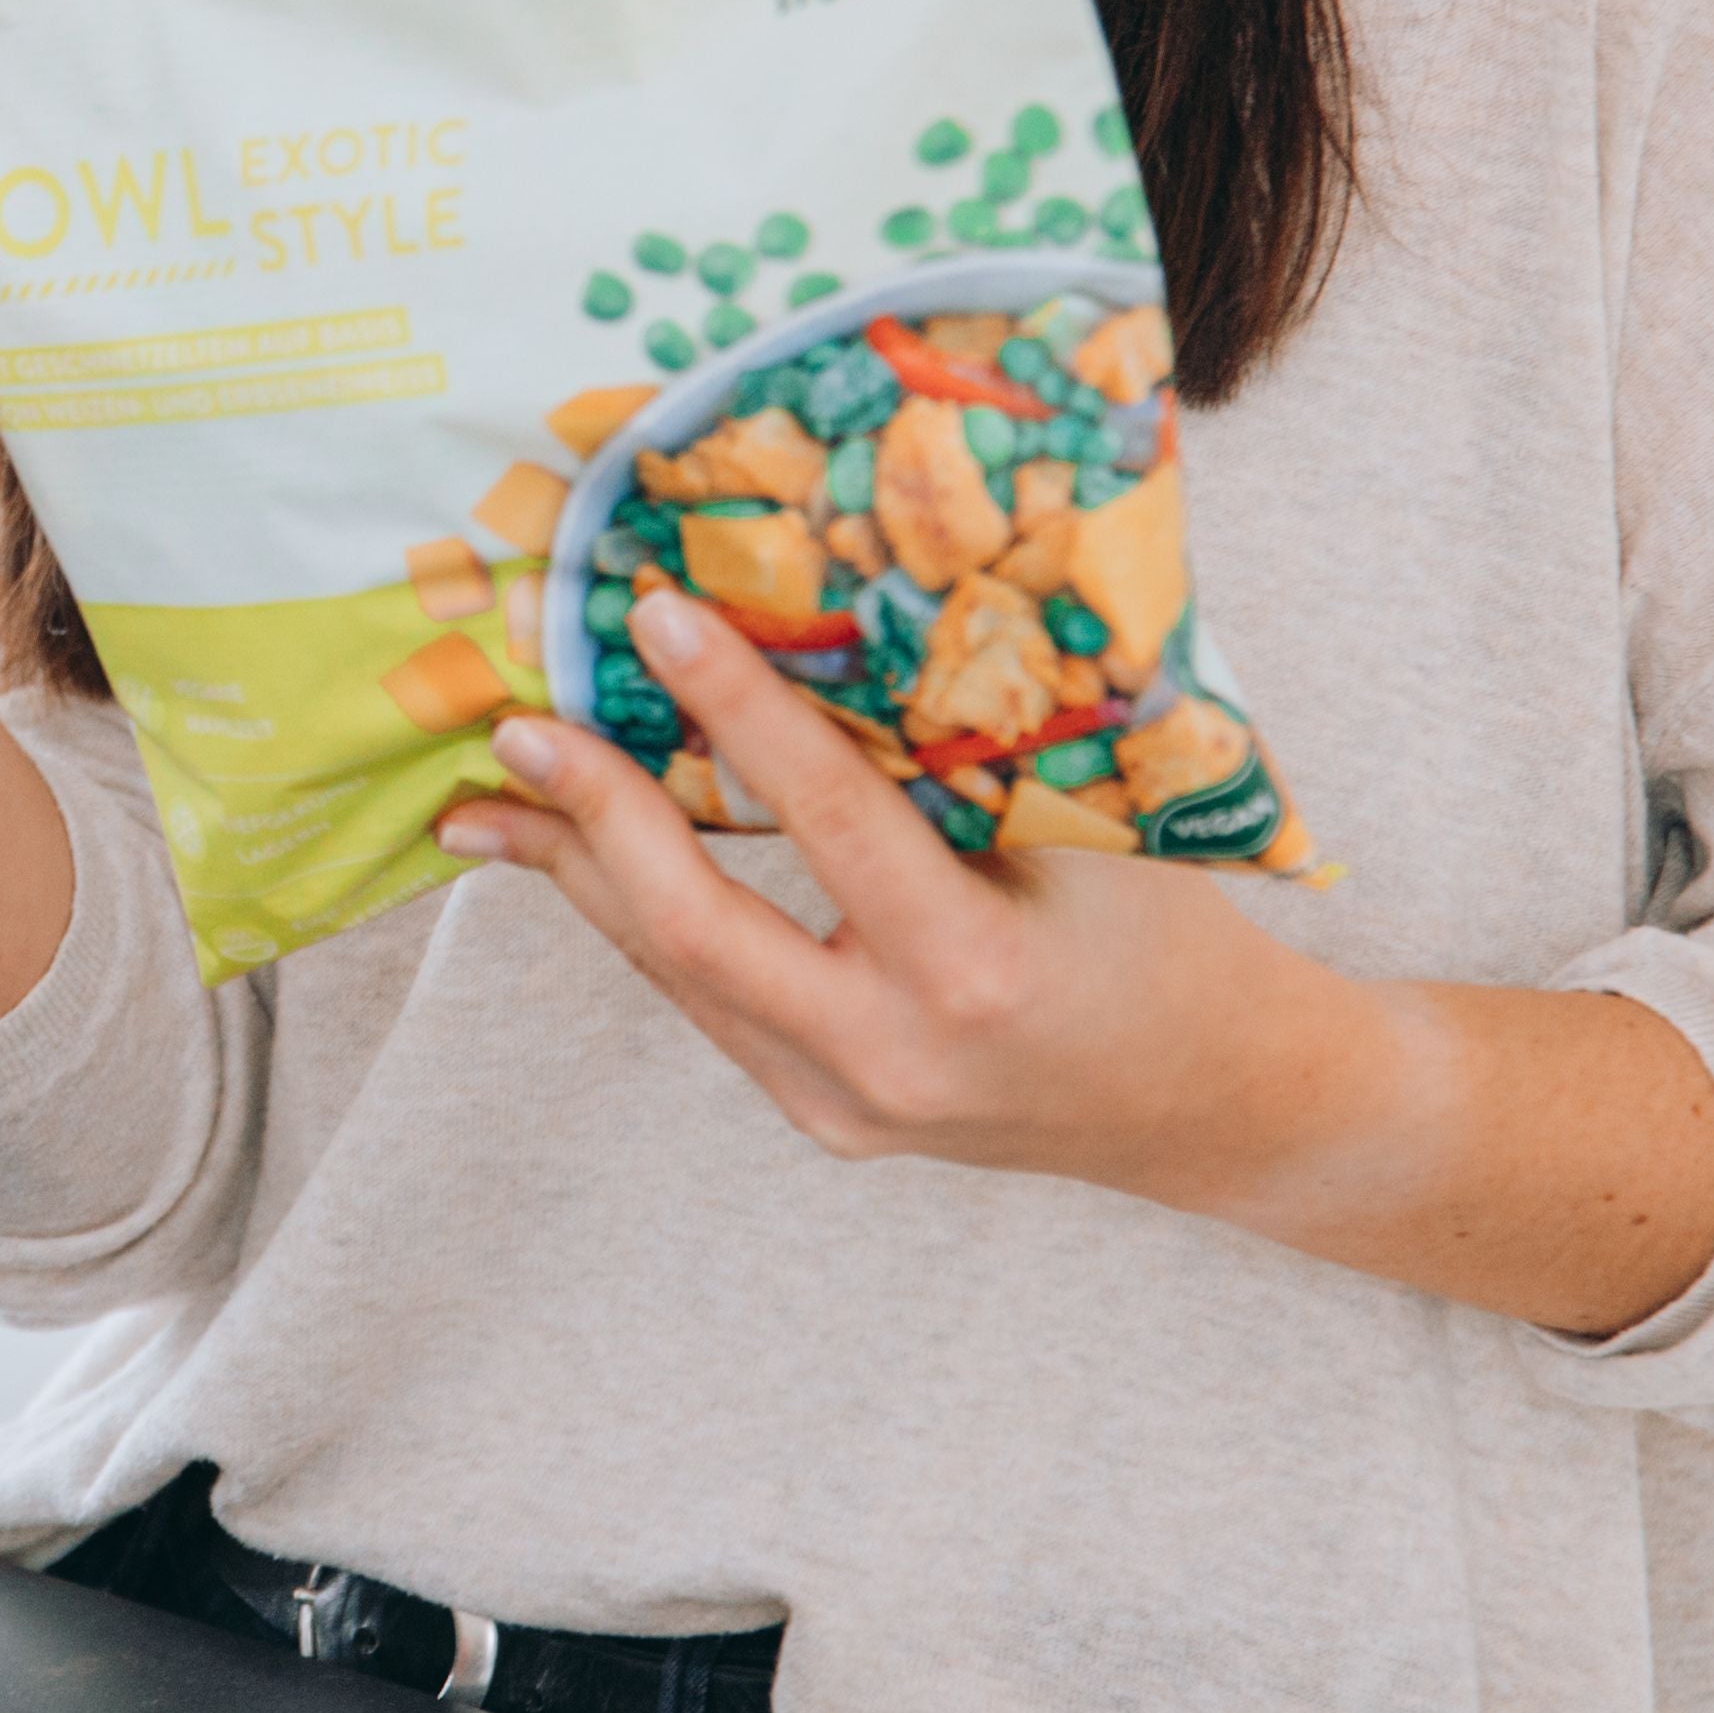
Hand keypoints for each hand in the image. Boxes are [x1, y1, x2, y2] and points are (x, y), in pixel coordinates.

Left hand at [437, 587, 1713, 1334]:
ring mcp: (847, 1107)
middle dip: (596, 817)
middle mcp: (891, 1058)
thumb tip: (853, 594)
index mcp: (974, 973)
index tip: (661, 615)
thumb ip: (975, 742)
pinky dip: (647, 918)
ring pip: (679, 974)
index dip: (738, 711)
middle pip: (694, 930)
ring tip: (493, 795)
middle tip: (520, 722)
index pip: (828, 821)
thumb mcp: (1098, 826)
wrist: (1220, 1105)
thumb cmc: (1172, 937)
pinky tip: (586, 858)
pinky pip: (711, 1004)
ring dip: (586, 874)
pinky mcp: (826, 1118)